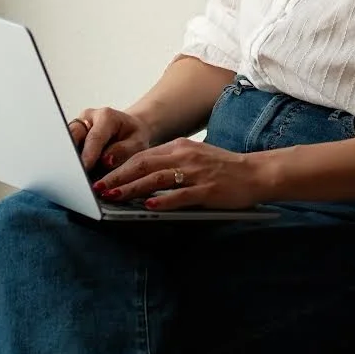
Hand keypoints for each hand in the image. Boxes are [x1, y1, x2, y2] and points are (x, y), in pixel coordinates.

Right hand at [69, 106, 150, 172]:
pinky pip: (67, 149)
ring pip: (66, 142)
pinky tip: (74, 175)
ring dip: (69, 160)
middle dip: (72, 156)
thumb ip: (123, 151)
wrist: (128, 129)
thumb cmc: (133, 136)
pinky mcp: (72, 136)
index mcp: (106, 116)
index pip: (95, 137)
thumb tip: (105, 161)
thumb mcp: (138, 143)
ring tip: (74, 178)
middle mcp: (88, 118)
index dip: (88, 154)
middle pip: (73, 135)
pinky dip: (70, 162)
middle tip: (75, 175)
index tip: (84, 169)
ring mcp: (78, 126)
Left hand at [91, 137, 267, 210]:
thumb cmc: (224, 168)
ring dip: (132, 189)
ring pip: (157, 179)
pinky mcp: (207, 189)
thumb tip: (142, 177)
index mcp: (180, 147)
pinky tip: (148, 206)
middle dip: (118, 177)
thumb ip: (171, 163)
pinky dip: (163, 201)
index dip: (120, 167)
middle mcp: (185, 156)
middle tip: (99, 188)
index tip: (102, 177)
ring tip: (114, 197)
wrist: (255, 172)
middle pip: (144, 165)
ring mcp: (196, 173)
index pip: (143, 156)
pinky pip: (180, 195)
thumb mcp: (195, 156)